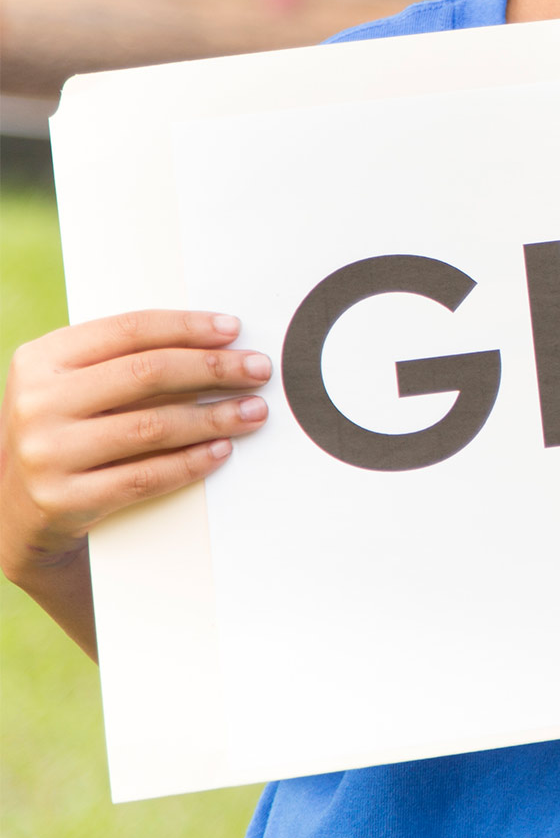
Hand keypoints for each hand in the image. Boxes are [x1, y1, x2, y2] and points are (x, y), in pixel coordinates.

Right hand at [2, 312, 272, 652]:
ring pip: (152, 427)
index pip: (129, 329)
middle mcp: (36, 403)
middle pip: (147, 372)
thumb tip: (214, 342)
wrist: (15, 511)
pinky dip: (190, 462)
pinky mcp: (61, 500)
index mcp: (41, 359)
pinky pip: (144, 477)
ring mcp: (46, 453)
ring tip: (252, 411)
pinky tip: (221, 450)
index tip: (234, 329)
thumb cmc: (64, 430)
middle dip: (214, 368)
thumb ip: (122, 360)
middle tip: (258, 369)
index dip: (188, 327)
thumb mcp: (72, 385)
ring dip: (214, 417)